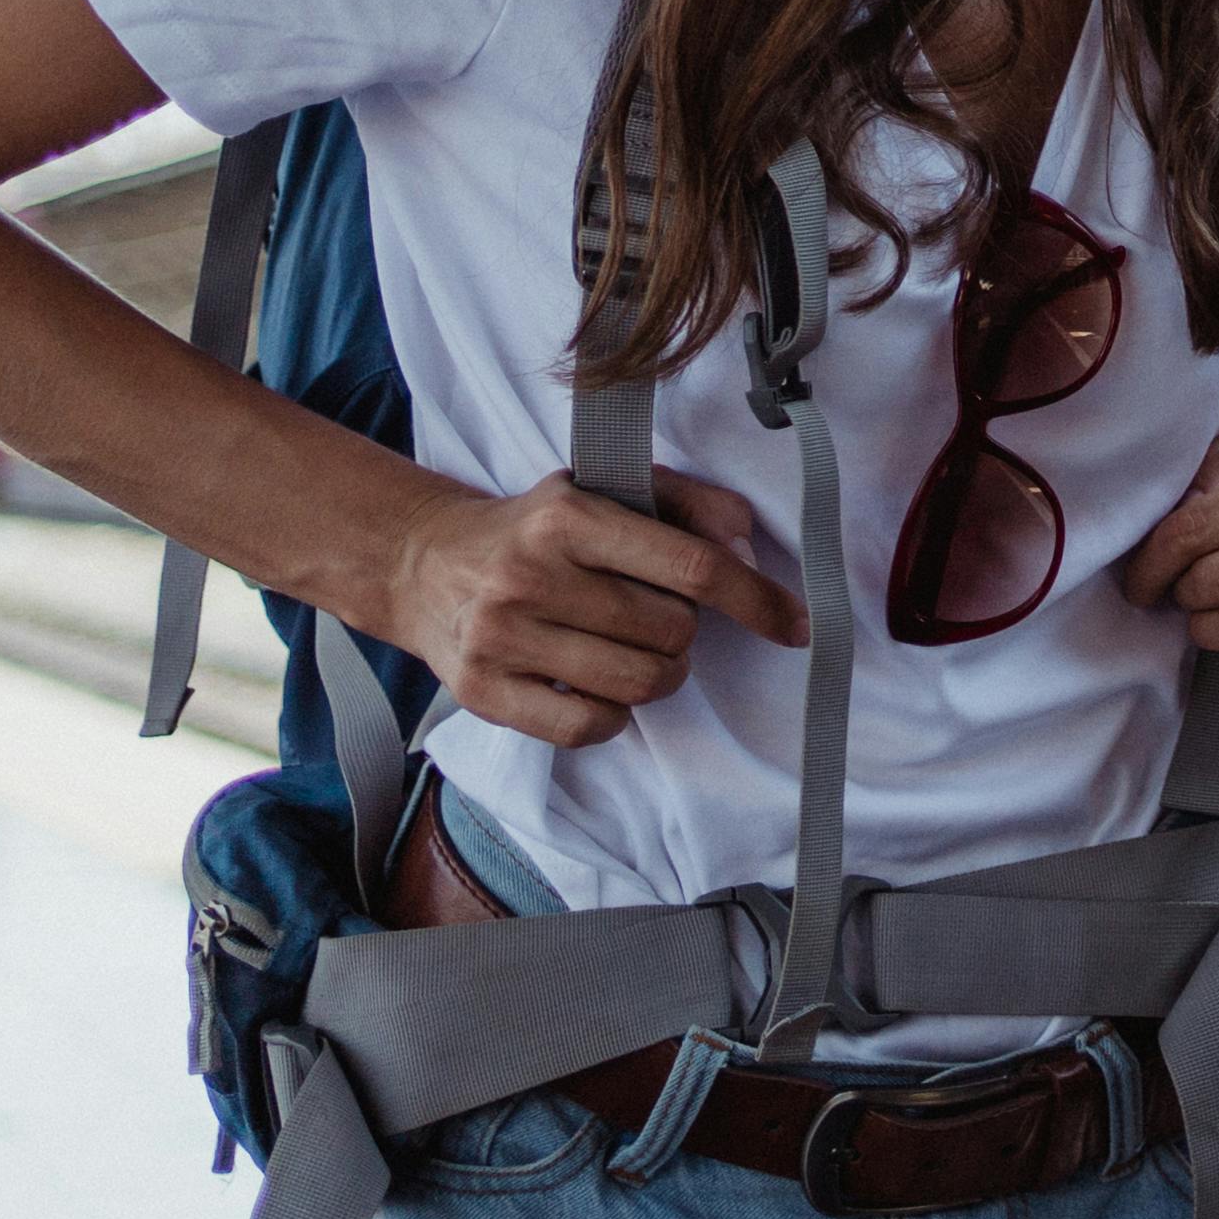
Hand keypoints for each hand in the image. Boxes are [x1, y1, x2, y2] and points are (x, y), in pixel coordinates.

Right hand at [382, 466, 805, 748]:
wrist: (422, 562)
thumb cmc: (537, 528)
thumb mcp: (606, 491)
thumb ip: (688, 503)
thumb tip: (747, 542)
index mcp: (569, 517)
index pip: (692, 568)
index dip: (757, 600)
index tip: (797, 624)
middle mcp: (530, 576)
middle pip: (672, 632)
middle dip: (684, 631)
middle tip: (655, 617)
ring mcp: (502, 638)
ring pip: (639, 685)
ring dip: (658, 674)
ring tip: (631, 649)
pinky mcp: (484, 692)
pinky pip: (589, 728)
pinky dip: (612, 715)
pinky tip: (595, 683)